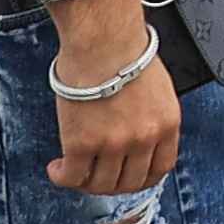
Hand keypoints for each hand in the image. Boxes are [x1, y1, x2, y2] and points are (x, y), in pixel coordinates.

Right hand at [49, 44, 181, 196]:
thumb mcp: (156, 88)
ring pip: (100, 184)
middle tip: (95, 175)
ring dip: (84, 183)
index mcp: (167, 125)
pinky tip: (57, 168)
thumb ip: (150, 115)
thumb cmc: (124, 51)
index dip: (140, 178)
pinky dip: (62, 176)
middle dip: (111, 184)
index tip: (127, 175)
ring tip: (72, 170)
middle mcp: (144, 139)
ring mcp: (115, 145)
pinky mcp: (83, 144)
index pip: (160, 169)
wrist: (103, 40)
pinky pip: (72, 176)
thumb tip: (134, 130)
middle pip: (129, 182)